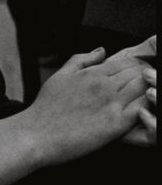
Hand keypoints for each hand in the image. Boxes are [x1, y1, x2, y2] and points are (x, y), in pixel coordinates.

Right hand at [24, 38, 153, 164]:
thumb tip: (102, 50)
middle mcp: (104, 85)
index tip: (134, 78)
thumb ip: (82, 60)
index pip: (127, 62)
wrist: (37, 134)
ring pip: (144, 88)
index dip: (135, 68)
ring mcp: (111, 104)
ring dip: (147, 91)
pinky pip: (142, 109)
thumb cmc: (46, 107)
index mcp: (92, 73)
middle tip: (139, 89)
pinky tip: (141, 112)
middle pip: (139, 73)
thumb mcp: (60, 76)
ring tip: (140, 100)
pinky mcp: (117, 125)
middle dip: (144, 77)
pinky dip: (145, 106)